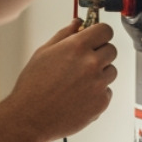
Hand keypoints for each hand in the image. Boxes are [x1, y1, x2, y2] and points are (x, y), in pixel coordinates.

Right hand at [3, 20, 117, 141]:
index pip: (105, 30)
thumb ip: (64, 35)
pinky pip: (107, 92)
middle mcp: (91, 64)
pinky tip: (78, 96)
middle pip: (111, 50)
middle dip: (100, 53)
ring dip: (100, 74)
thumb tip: (77, 24)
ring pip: (111, 71)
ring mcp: (98, 84)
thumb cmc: (33, 87)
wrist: (30, 117)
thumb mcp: (44, 52)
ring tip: (77, 82)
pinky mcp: (101, 102)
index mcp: (77, 47)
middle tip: (83, 62)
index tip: (96, 38)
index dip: (100, 33)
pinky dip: (96, 93)